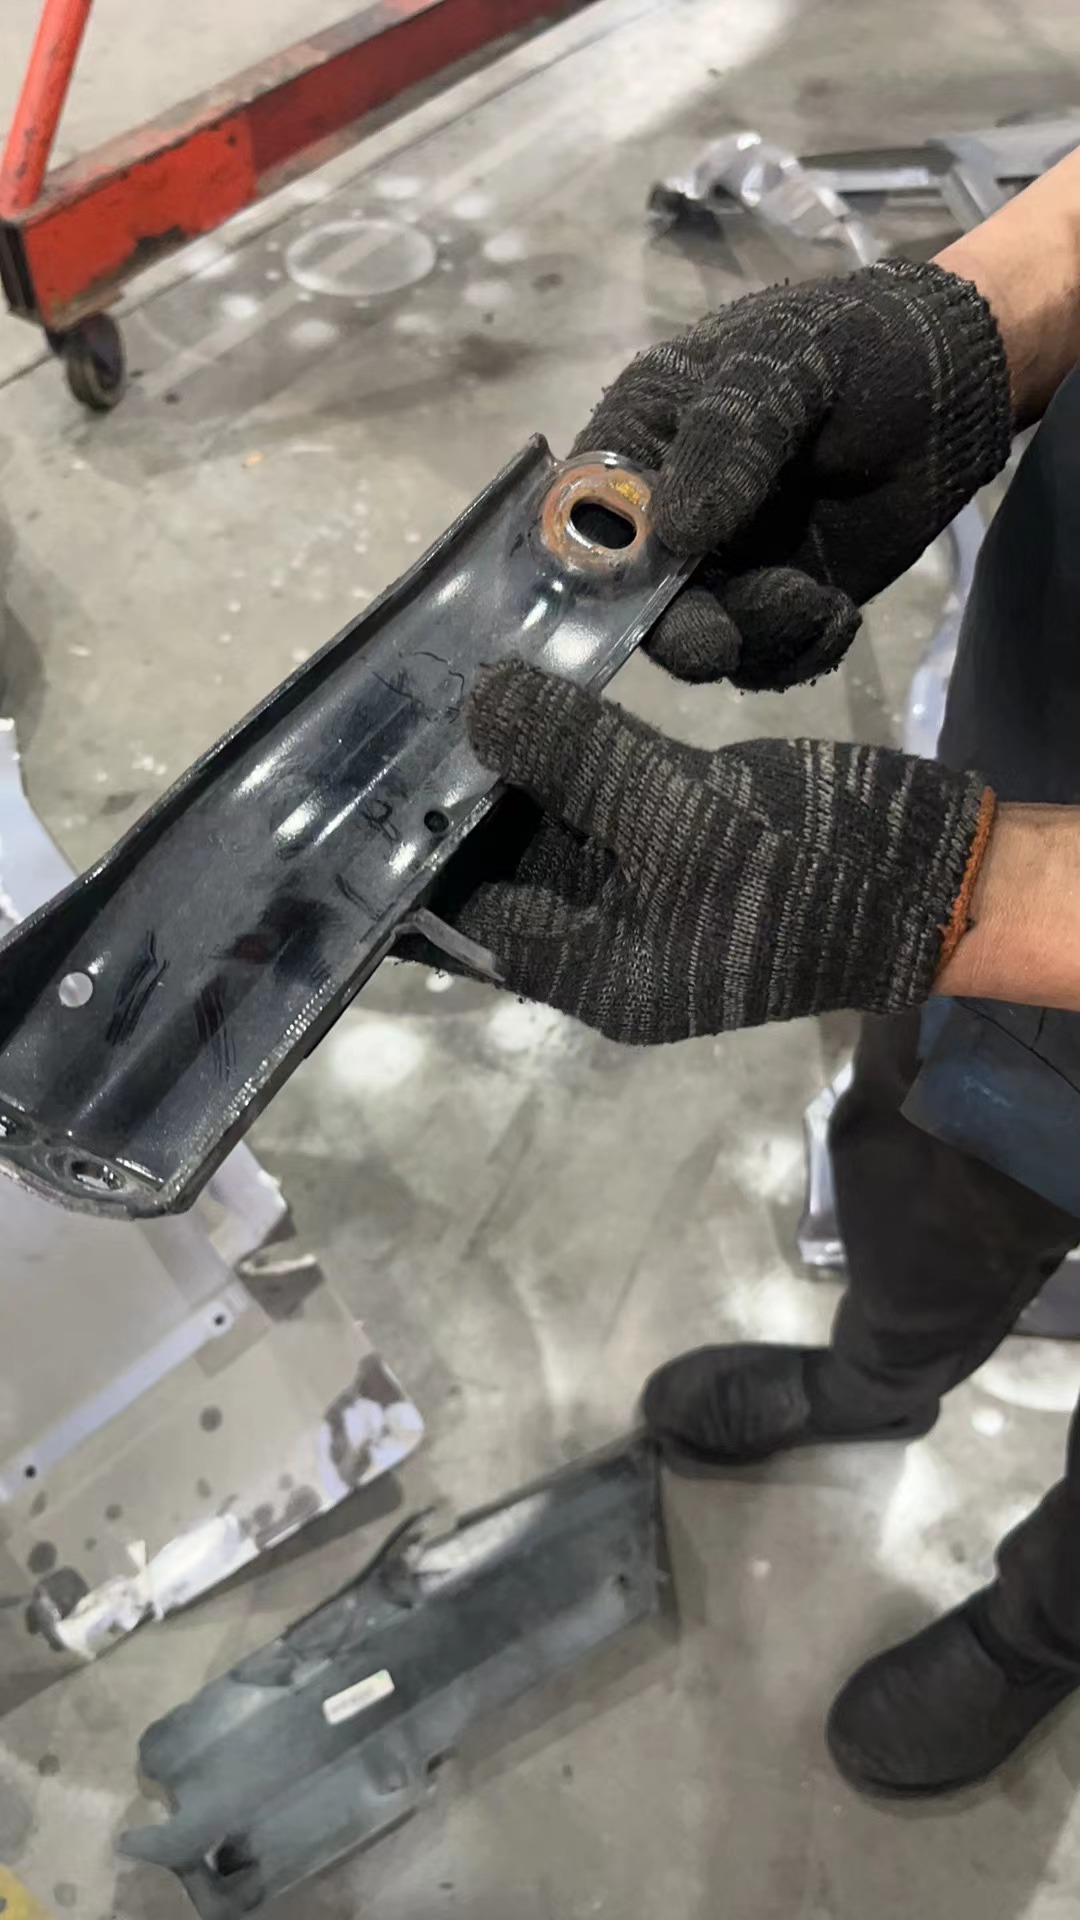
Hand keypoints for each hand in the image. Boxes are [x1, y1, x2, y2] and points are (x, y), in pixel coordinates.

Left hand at [420, 661, 991, 1044]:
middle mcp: (601, 932)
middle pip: (494, 870)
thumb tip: (479, 703)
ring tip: (430, 689)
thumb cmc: (812, 879)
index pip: (466, 925)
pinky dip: (561, 744)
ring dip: (499, 765)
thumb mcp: (689, 822)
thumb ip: (582, 762)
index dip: (406, 865)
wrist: (936, 874)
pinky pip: (596, 786)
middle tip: (379, 721)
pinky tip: (517, 682)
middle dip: (445, 804)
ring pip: (541, 820)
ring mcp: (639, 878)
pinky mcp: (673, 825)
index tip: (348, 800)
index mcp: (594, 970)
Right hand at [577, 261, 1010, 690]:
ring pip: (703, 638)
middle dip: (676, 629)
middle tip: (719, 643)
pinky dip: (798, 653)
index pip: (584, 511)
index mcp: (642, 439)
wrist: (957, 384)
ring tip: (819, 601)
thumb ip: (730, 432)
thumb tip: (676, 531)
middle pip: (636, 598)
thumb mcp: (787, 358)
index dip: (595, 558)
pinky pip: (766, 659)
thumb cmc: (857, 343)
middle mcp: (669, 513)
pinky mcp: (782, 604)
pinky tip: (839, 616)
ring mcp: (725, 565)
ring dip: (755, 637)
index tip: (639, 583)